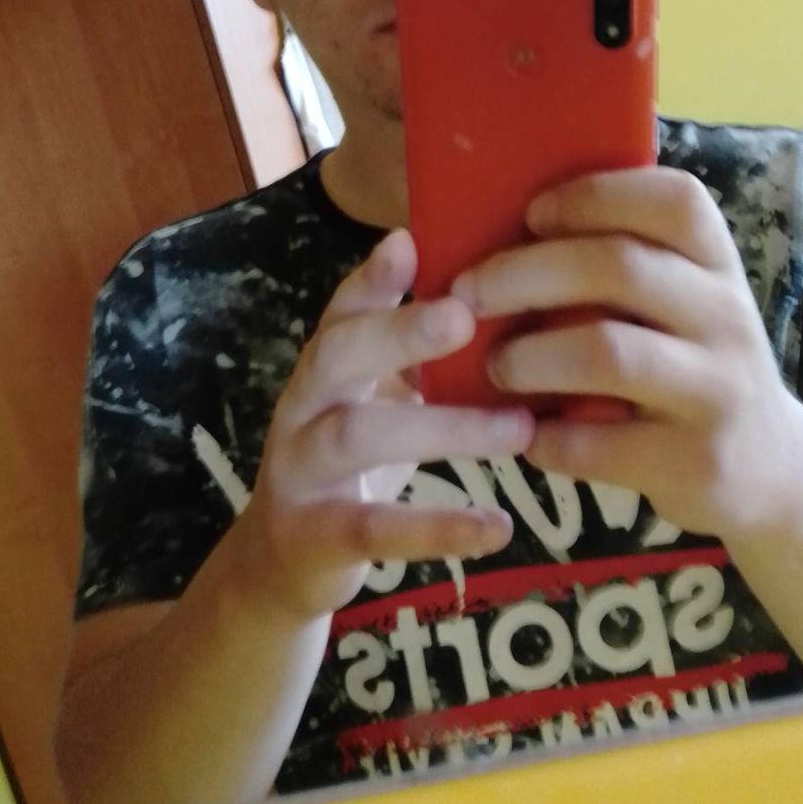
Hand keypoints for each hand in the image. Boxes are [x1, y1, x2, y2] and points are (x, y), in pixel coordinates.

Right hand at [228, 230, 533, 622]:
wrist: (283, 563)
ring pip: (357, 436)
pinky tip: (498, 526)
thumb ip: (417, 356)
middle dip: (397, 331)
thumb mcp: (377, 400)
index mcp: (325, 368)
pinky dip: (438, 529)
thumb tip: (504, 296)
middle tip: (464, 316)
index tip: (409, 241)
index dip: (371, 277)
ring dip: (444, 429)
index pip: (343, 310)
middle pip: (336, 354)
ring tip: (519, 429)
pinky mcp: (316, 537)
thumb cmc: (352, 463)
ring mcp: (300, 472)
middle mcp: (302, 408)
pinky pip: (376, 529)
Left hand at [450, 168, 800, 541]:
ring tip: (496, 367)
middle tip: (468, 293)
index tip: (532, 214)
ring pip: (608, 352)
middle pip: (620, 267)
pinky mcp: (693, 461)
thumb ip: (629, 265)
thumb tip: (506, 231)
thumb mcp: (688, 302)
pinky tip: (527, 434)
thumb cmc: (696, 366)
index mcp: (718, 264)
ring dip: (530, 357)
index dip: (594, 196)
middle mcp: (726, 317)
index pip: (674, 200)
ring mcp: (715, 391)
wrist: (772, 468)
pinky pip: (599, 444)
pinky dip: (547, 438)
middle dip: (526, 273)